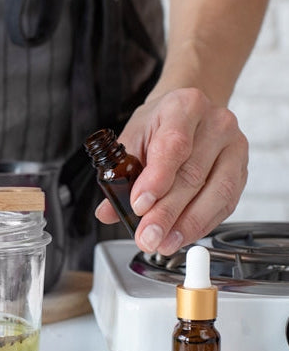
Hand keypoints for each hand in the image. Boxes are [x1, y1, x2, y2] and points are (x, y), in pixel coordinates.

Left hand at [94, 88, 247, 254]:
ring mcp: (235, 147)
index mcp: (184, 107)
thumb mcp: (132, 139)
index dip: (156, 180)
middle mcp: (216, 124)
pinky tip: (181, 236)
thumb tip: (108, 211)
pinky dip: (202, 225)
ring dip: (187, 225)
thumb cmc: (159, 124)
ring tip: (163, 243)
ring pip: (216, 193)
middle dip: (167, 213)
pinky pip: (226, 204)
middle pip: (193, 175)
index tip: (139, 206)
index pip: (173, 145)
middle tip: (147, 236)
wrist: (189, 113)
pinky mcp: (242, 170)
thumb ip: (119, 174)